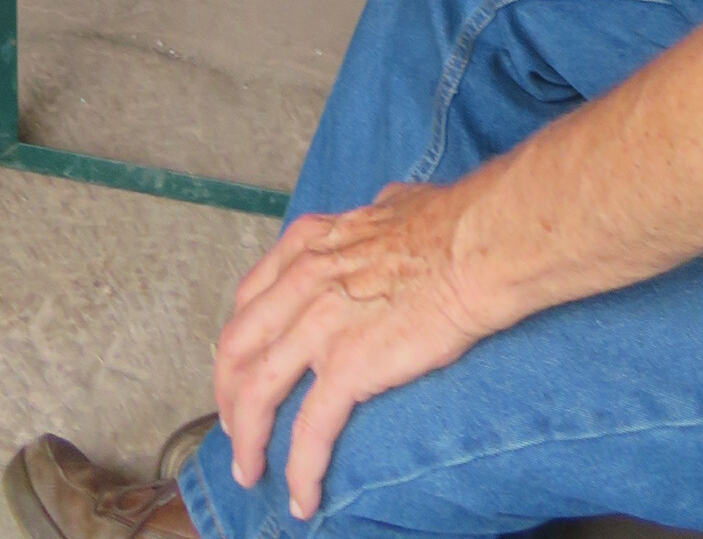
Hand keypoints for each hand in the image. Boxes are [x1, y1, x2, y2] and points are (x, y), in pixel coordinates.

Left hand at [215, 178, 494, 517]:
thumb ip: (371, 218)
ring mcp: (320, 325)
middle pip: (238, 348)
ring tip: (250, 472)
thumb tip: (381, 215)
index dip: (237, 343)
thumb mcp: (390, 206)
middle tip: (233, 429)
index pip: (249, 300)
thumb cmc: (448, 224)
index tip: (240, 370)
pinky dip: (301, 469)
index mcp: (308, 246)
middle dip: (227, 395)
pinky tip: (303, 496)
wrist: (476, 247)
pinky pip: (310, 430)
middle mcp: (301, 282)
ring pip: (258, 392)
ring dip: (247, 439)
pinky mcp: (348, 367)